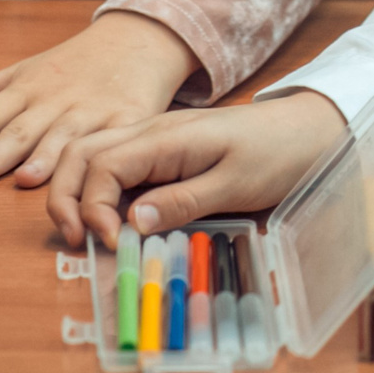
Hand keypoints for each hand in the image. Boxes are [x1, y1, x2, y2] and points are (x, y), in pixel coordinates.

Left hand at [0, 8, 197, 188]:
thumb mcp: (23, 70)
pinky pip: (110, 140)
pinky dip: (98, 155)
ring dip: (43, 158)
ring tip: (23, 180)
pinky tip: (90, 170)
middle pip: (19, 129)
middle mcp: (54, 99)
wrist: (139, 39)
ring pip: (62, 136)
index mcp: (26, 88)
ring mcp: (90, 109)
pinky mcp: (126, 118)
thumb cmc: (75, 62)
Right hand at [47, 89, 347, 247]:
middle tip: (76, 240)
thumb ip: (183, 202)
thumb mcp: (235, 185)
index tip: (112, 243)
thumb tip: (132, 223)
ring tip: (84, 232)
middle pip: (81, 154)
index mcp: (165, 137)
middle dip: (66, 197)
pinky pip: (114, 161)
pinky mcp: (162, 149)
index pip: (102, 166)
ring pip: (91, 155)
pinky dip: (98, 187)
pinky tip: (109, 215)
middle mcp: (150, 131)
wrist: (307, 129)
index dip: (94, 208)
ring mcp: (154, 137)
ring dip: (77, 191)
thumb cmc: (276, 155)